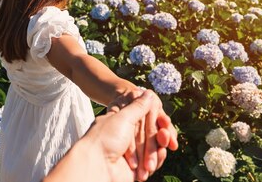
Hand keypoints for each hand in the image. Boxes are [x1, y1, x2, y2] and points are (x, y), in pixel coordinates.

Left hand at [44, 90, 176, 181]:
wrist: (97, 166)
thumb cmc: (106, 138)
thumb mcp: (123, 117)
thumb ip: (138, 107)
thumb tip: (149, 93)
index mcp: (121, 124)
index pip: (143, 120)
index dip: (155, 120)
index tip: (164, 120)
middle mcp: (126, 139)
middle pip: (150, 135)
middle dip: (159, 135)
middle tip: (165, 134)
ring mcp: (132, 155)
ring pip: (153, 149)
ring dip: (159, 147)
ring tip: (163, 143)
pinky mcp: (136, 169)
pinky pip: (153, 162)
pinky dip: (157, 158)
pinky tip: (159, 155)